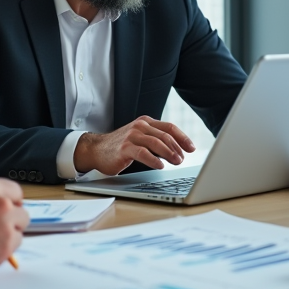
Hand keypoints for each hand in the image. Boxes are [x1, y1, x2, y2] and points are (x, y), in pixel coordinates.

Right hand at [0, 176, 28, 280]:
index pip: (15, 191)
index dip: (10, 200)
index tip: (7, 207)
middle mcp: (2, 203)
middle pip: (21, 210)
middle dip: (12, 217)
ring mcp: (6, 225)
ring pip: (20, 228)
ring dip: (9, 232)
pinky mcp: (6, 246)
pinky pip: (15, 243)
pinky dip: (6, 246)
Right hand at [73, 116, 194, 174]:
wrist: (96, 150)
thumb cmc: (121, 146)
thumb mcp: (140, 138)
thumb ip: (156, 140)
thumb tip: (177, 151)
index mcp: (146, 122)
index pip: (169, 127)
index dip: (183, 137)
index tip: (192, 148)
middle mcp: (140, 126)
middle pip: (165, 135)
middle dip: (177, 148)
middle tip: (184, 158)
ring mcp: (131, 136)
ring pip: (156, 143)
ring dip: (169, 153)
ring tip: (177, 162)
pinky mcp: (124, 148)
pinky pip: (142, 153)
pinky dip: (153, 160)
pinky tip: (160, 166)